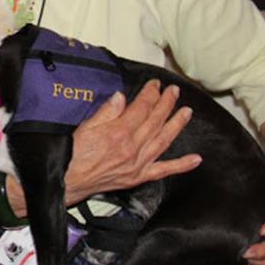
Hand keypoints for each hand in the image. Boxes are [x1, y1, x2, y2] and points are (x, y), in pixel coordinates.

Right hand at [64, 80, 199, 203]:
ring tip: (187, 112)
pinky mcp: (138, 177)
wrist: (68, 180)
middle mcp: (132, 148)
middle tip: (174, 91)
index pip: (141, 108)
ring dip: (177, 125)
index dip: (151, 94)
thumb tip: (121, 98)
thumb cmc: (73, 154)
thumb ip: (106, 112)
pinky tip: (195, 159)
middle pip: (155, 121)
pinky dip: (181, 165)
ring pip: (163, 140)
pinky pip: (164, 170)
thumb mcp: (85, 126)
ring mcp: (137, 164)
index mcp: (118, 133)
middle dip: (167, 103)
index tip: (155, 84)